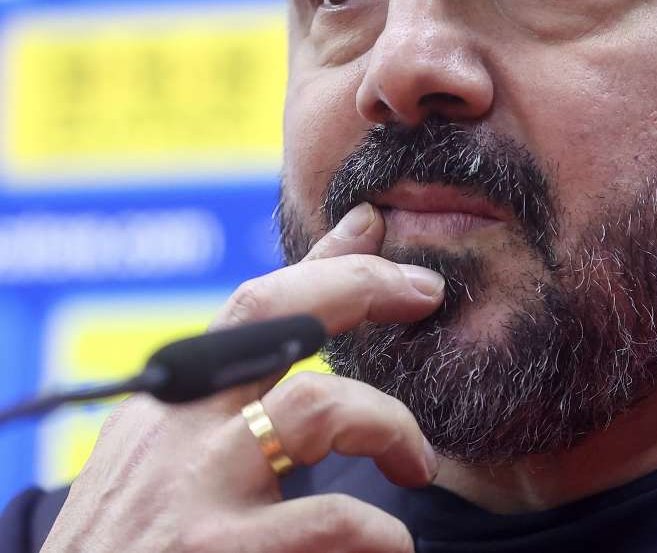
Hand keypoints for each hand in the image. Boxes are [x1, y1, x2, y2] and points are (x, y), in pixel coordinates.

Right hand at [41, 204, 442, 552]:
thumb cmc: (134, 544)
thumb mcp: (164, 455)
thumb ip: (232, 395)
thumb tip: (301, 326)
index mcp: (171, 403)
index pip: (254, 303)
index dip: (327, 260)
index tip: (380, 232)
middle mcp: (177, 429)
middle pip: (277, 315)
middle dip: (359, 284)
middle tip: (425, 293)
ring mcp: (195, 488)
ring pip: (317, 404)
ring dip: (390, 424)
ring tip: (418, 465)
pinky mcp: (218, 550)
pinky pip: (334, 521)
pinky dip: (383, 533)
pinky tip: (392, 546)